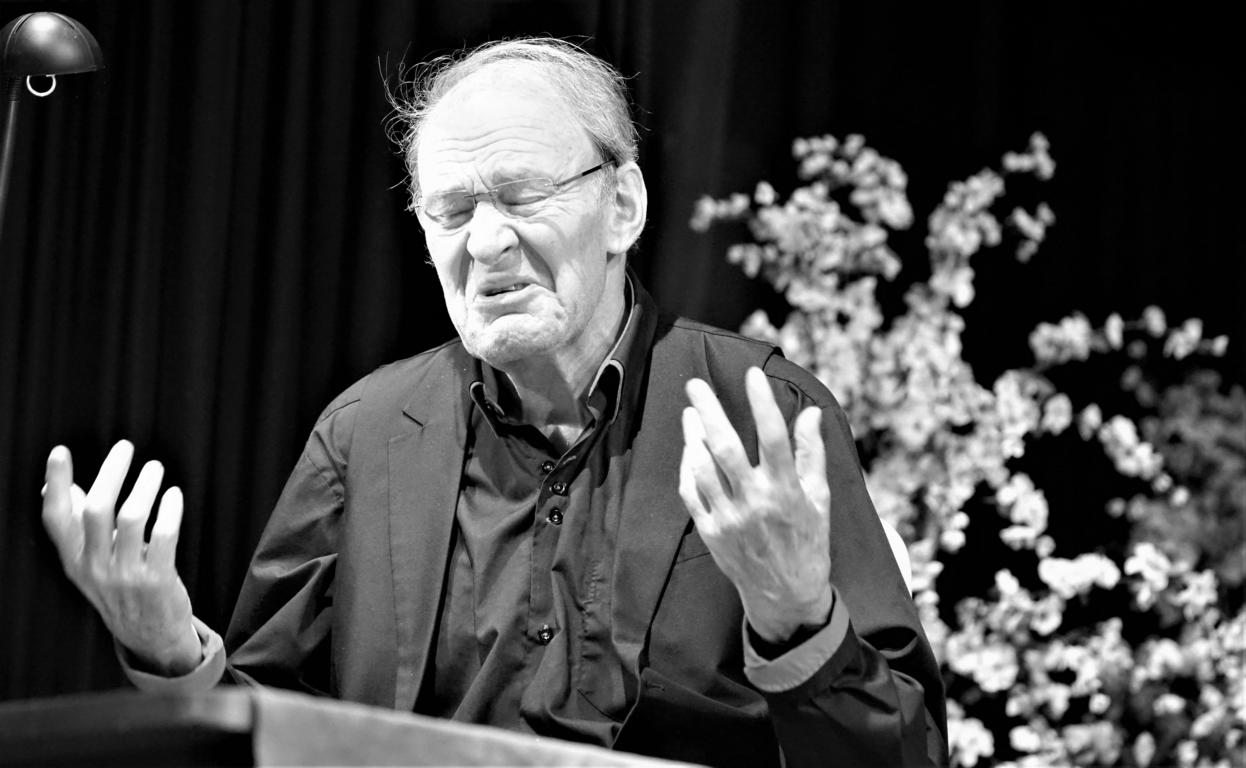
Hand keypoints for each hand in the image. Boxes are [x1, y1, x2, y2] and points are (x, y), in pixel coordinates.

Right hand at [42, 440, 201, 674]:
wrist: (149, 637)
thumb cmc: (120, 589)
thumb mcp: (90, 564)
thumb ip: (78, 527)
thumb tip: (58, 488)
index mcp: (74, 561)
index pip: (56, 519)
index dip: (56, 484)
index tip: (59, 452)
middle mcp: (95, 567)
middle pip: (96, 509)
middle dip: (111, 472)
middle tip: (125, 448)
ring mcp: (126, 575)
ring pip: (131, 517)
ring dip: (144, 485)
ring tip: (154, 468)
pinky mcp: (157, 579)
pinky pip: (163, 535)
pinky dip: (169, 509)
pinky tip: (173, 494)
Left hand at [678, 367, 832, 642]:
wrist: (786, 595)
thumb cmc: (807, 540)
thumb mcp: (819, 498)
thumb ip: (812, 454)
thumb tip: (812, 413)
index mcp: (787, 491)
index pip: (774, 438)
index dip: (762, 403)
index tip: (753, 374)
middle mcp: (756, 503)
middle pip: (727, 448)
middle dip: (710, 412)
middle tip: (696, 385)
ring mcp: (729, 518)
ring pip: (702, 469)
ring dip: (693, 437)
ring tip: (691, 413)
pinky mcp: (710, 532)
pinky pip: (691, 493)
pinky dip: (687, 467)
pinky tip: (689, 448)